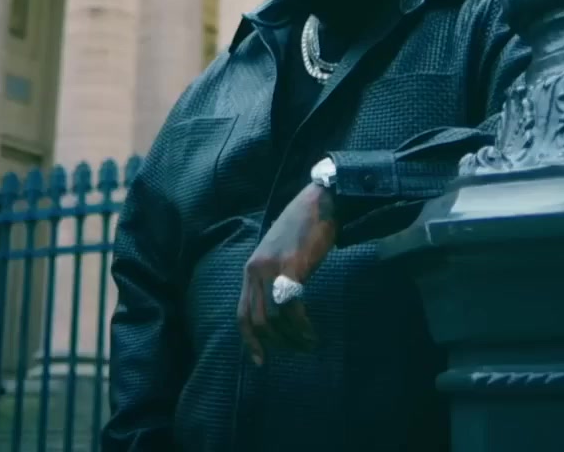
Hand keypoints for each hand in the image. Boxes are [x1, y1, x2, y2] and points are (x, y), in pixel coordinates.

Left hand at [236, 183, 336, 364]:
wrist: (321, 203)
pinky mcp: (291, 269)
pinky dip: (301, 326)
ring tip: (307, 345)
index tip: (261, 360)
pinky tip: (311, 332)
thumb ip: (274, 277)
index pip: (242, 313)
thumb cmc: (304, 227)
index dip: (250, 340)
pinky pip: (291, 308)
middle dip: (274, 343)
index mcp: (251, 269)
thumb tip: (280, 306)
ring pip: (274, 319)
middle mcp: (255, 271)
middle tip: (293, 352)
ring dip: (291, 338)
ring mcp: (272, 269)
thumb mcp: (280, 254)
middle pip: (256, 321)